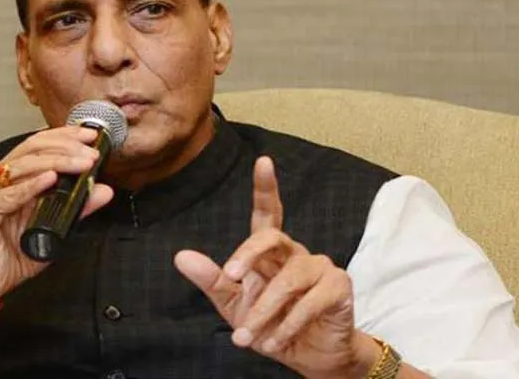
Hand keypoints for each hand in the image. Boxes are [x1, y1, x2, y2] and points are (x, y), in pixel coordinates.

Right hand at [0, 126, 113, 307]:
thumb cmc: (12, 253)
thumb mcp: (54, 227)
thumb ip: (77, 207)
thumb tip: (104, 190)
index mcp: (14, 176)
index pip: (40, 144)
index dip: (66, 136)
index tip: (91, 136)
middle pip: (33, 148)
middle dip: (66, 146)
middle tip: (91, 153)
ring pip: (24, 165)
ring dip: (57, 162)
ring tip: (80, 164)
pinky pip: (9, 195)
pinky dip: (32, 185)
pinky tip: (51, 179)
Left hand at [174, 156, 377, 377]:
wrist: (308, 357)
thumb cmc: (270, 325)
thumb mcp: (234, 306)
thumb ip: (212, 280)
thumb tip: (181, 256)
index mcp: (270, 253)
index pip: (268, 213)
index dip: (265, 187)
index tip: (263, 161)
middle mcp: (295, 253)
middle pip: (272, 237)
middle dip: (248, 254)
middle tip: (231, 276)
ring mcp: (319, 267)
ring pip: (288, 279)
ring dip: (265, 310)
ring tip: (248, 337)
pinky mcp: (338, 288)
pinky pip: (310, 302)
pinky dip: (288, 324)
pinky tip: (276, 341)